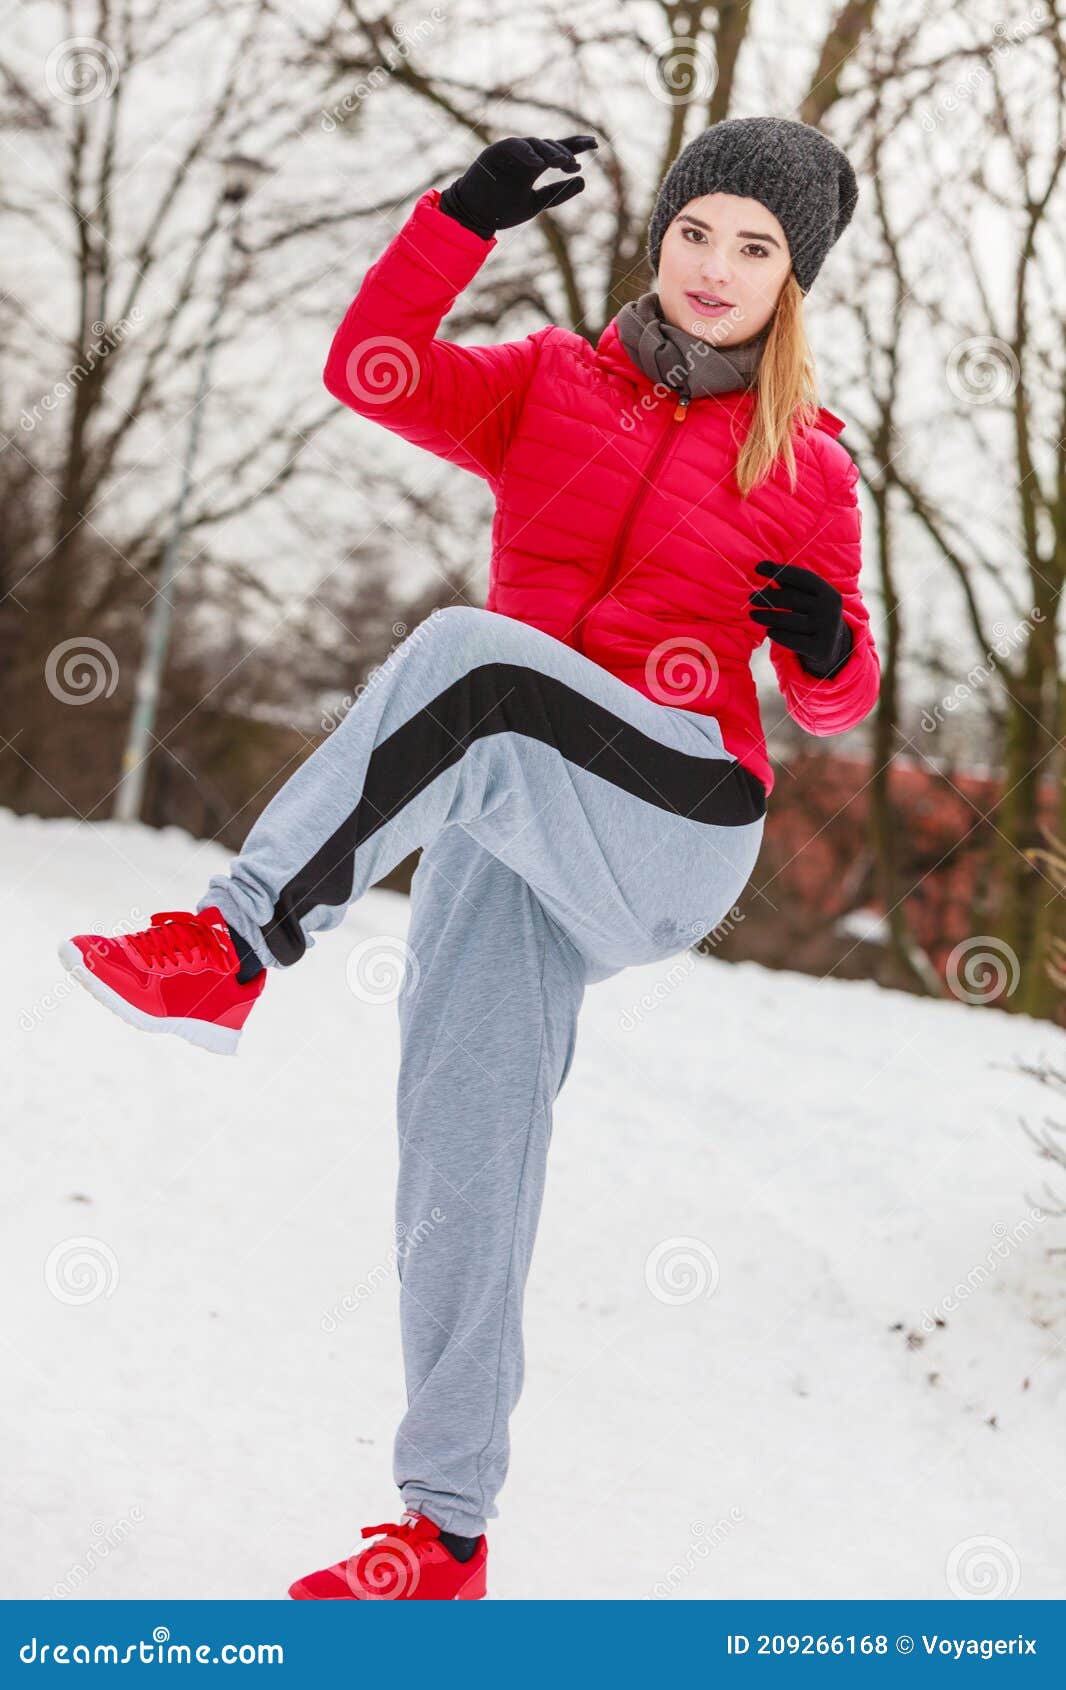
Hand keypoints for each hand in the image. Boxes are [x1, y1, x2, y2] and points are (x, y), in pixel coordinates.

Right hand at [439, 135, 597, 239]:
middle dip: (566, 149)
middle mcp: (525, 156)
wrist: (474, 216)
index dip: (577, 145)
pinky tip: (541, 164)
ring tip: (564, 163)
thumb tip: (584, 181)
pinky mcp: (496, 151)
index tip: (595, 145)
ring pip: (536, 144)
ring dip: (551, 152)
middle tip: (575, 163)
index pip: (559, 151)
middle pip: (550, 144)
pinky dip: (528, 153)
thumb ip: (557, 193)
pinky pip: (515, 146)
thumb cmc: (502, 210)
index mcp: (534, 166)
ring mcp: (511, 152)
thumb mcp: (536, 203)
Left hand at [748, 560, 852, 676]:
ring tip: (753, 614)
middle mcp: (830, 609)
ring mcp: (826, 630)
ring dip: (767, 617)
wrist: (832, 646)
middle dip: (768, 597)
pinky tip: (769, 631)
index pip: (802, 577)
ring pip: (787, 621)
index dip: (779, 570)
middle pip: (791, 599)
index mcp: (829, 592)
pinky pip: (791, 640)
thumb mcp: (807, 598)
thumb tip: (762, 566)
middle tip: (751, 598)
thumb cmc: (812, 614)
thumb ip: (787, 583)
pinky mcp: (820, 648)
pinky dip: (777, 635)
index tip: (758, 567)